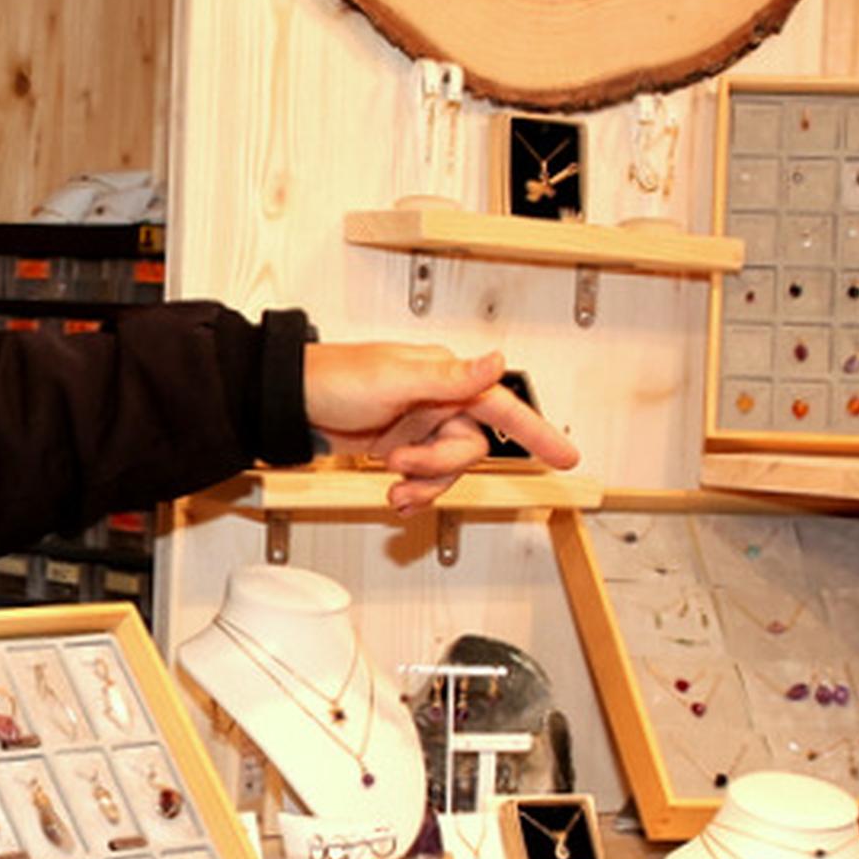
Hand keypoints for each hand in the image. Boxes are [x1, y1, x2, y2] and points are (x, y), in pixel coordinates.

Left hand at [301, 341, 579, 506]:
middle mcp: (439, 401)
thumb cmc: (335, 379)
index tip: (566, 456)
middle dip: (440, 467)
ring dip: (425, 484)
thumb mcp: (395, 379)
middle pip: (470, 449)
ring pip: (447, 470)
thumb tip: (494, 361)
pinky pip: (424, 479)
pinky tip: (397, 498)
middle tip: (403, 464)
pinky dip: (414, 493)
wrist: (291, 402)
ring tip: (393, 483)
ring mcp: (419, 426)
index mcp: (446, 378)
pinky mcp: (400, 447)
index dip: (536, 431)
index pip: (502, 407)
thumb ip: (449, 378)